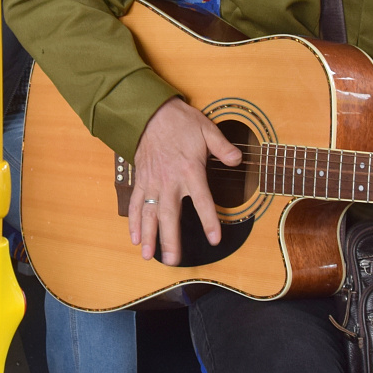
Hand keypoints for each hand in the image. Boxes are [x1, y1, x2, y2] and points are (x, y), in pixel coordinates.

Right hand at [128, 97, 240, 265]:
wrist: (150, 112)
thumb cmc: (180, 122)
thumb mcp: (208, 129)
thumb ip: (223, 147)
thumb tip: (238, 159)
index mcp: (190, 171)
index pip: (202, 201)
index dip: (209, 221)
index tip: (214, 240)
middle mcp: (170, 181)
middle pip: (170, 215)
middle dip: (170, 239)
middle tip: (172, 260)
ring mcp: (153, 182)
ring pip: (149, 214)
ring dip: (148, 236)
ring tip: (148, 256)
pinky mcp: (141, 180)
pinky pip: (137, 204)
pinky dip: (134, 221)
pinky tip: (134, 237)